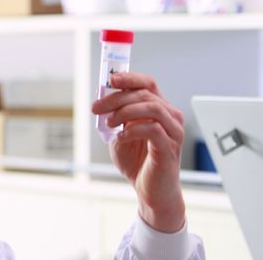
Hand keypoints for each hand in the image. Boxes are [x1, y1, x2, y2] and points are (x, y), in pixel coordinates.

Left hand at [91, 72, 185, 232]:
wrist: (149, 191)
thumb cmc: (137, 162)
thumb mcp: (120, 134)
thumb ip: (114, 117)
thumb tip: (101, 97)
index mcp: (160, 109)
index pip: (148, 84)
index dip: (129, 78)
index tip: (110, 79)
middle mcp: (171, 117)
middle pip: (145, 94)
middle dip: (116, 98)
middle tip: (96, 108)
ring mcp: (173, 132)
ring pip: (151, 108)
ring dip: (124, 112)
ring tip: (109, 123)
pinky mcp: (170, 148)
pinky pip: (153, 129)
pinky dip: (132, 130)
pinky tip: (120, 138)